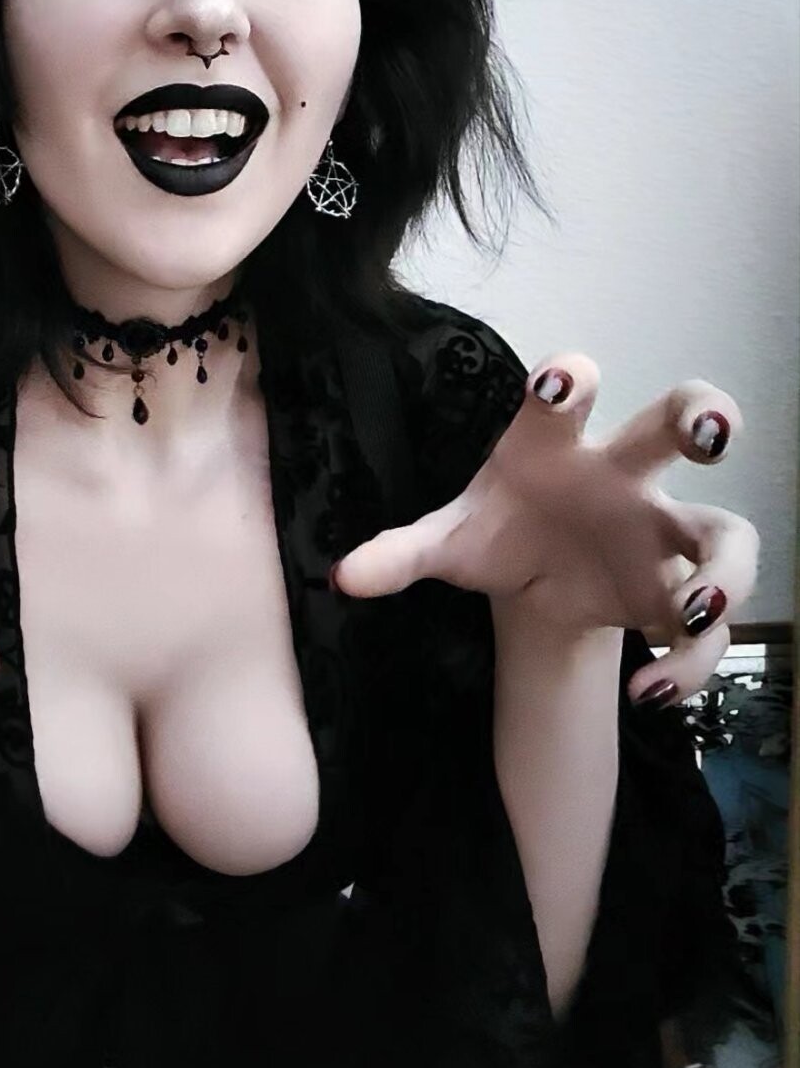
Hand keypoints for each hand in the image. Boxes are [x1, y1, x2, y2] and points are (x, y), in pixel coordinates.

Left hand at [330, 353, 758, 706]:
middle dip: (704, 416)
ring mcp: (661, 532)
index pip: (567, 394)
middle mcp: (621, 476)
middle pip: (678, 423)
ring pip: (726, 532)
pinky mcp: (675, 591)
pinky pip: (708, 626)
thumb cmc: (498, 533)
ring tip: (688, 610)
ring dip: (724, 570)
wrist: (533, 582)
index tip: (565, 378)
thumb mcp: (448, 543)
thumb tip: (342, 578)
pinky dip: (688, 663)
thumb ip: (399, 553)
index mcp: (556, 445)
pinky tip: (646, 690)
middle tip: (711, 432)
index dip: (570, 378)